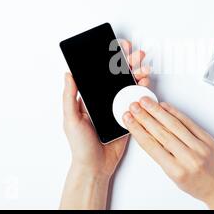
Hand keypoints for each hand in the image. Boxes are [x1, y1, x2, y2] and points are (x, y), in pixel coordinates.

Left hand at [60, 40, 149, 208]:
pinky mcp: (130, 116)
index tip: (117, 47)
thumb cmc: (80, 145)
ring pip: (131, 85)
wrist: (95, 166)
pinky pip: (138, 100)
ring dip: (139, 73)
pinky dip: (143, 89)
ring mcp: (119, 106)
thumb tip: (68, 74)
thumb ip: (70, 97)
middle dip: (129, 62)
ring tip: (144, 67)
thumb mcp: (71, 119)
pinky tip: (145, 82)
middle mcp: (107, 99)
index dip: (111, 59)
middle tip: (136, 53)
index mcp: (92, 97)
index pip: (103, 73)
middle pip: (120, 75)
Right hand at [123, 98, 213, 209]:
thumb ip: (163, 158)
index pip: (151, 146)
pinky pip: (189, 122)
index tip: (129, 120)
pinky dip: (176, 113)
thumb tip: (150, 137)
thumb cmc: (200, 186)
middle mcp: (188, 158)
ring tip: (146, 102)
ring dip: (157, 111)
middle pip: (161, 132)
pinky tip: (166, 107)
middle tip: (134, 106)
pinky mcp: (208, 139)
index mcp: (176, 170)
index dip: (137, 130)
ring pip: (174, 125)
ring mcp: (199, 147)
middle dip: (144, 117)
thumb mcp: (175, 178)